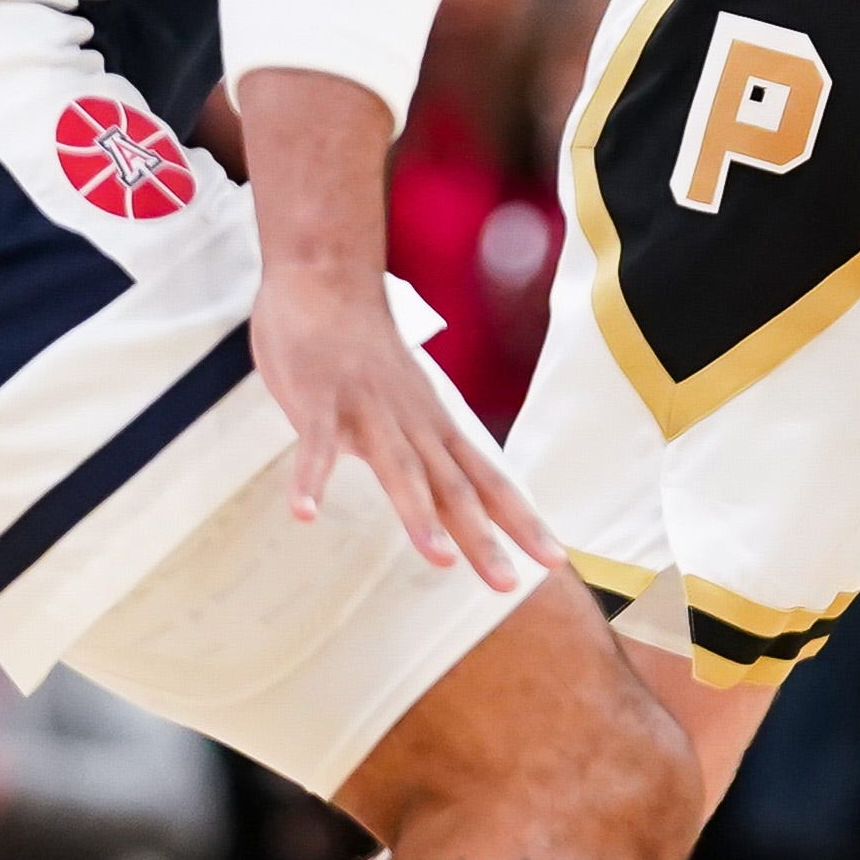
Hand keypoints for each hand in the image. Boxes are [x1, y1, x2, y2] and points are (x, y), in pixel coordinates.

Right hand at [255, 266, 554, 589]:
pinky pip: (316, 444)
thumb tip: (436, 491)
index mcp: (434, 425)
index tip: (553, 560)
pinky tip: (305, 514)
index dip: (521, 520)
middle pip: (453, 486)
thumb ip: (418, 446)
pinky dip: (311, 479)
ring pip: (399, 467)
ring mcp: (366, 410)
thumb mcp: (408, 400)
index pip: (488, 479)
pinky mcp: (318, 399)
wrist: (326, 276)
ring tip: (438, 558)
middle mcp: (411, 422)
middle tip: (506, 584)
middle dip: (481, 536)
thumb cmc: (362, 346)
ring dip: (419, 513)